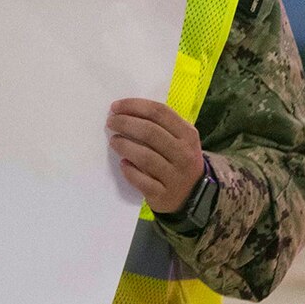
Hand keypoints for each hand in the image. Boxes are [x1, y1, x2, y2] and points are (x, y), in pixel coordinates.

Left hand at [107, 98, 204, 213]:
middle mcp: (183, 154)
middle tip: (111, 122)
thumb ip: (162, 126)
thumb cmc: (180, 161)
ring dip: (125, 146)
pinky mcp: (163, 195)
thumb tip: (128, 113)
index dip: (134, 106)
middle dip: (125, 123)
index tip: (116, 107)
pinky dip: (129, 171)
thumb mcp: (182, 140)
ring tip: (114, 141)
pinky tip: (123, 164)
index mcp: (188, 135)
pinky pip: (141, 180)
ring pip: (145, 156)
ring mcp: (174, 176)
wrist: (193, 197)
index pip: (159, 113)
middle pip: (150, 132)